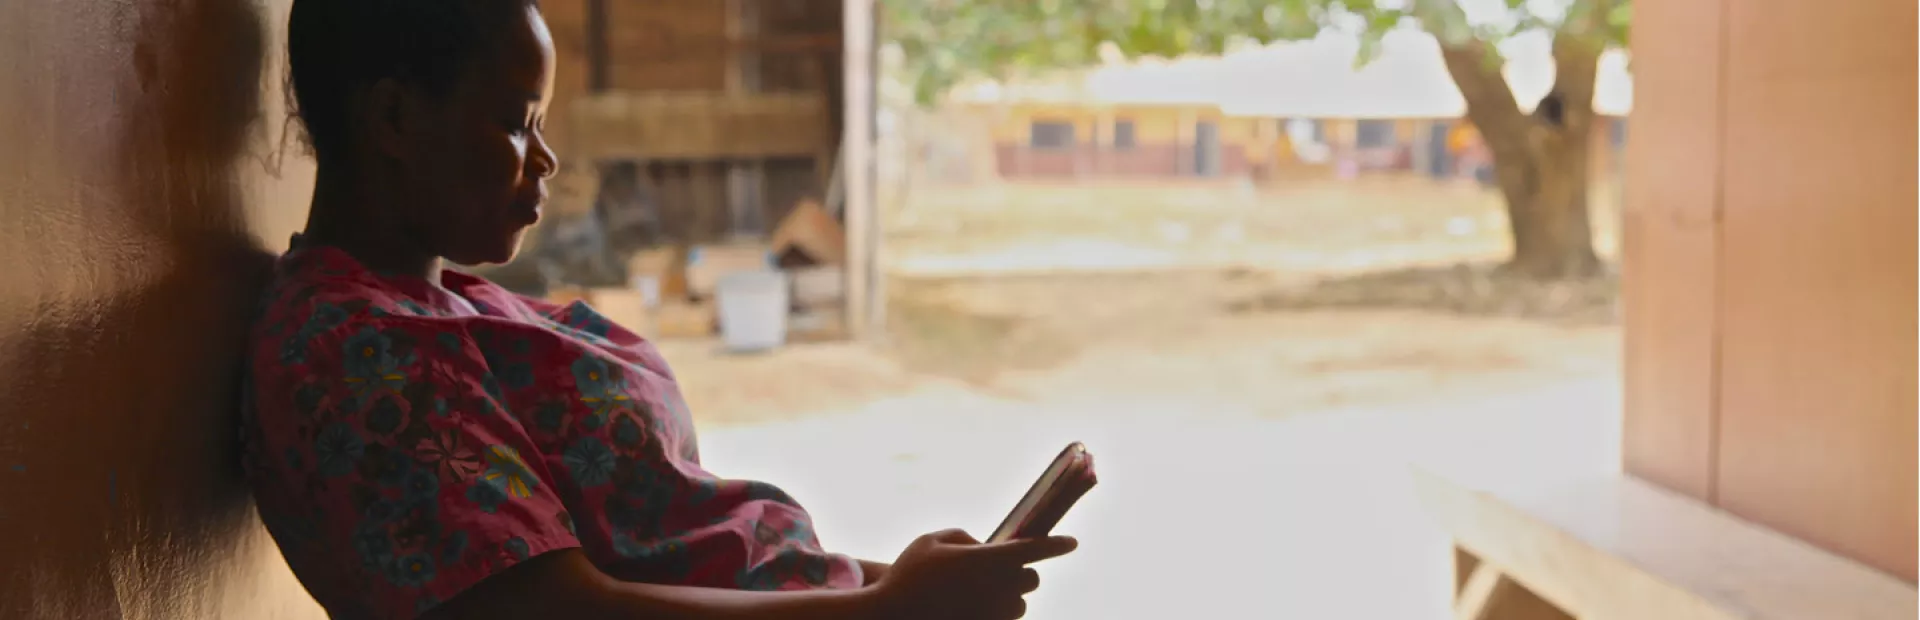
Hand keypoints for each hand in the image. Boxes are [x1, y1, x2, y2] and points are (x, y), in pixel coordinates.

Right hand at [866, 529, 1077, 619]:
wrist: (893, 615)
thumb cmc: (910, 573)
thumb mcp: (933, 540)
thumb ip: (965, 538)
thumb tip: (985, 549)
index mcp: (989, 559)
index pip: (1035, 549)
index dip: (1056, 545)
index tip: (1072, 543)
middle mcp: (999, 588)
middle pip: (1032, 579)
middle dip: (1022, 571)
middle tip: (1001, 569)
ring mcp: (996, 614)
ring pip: (1020, 604)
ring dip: (1010, 596)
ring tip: (981, 592)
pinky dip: (996, 613)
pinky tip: (975, 607)